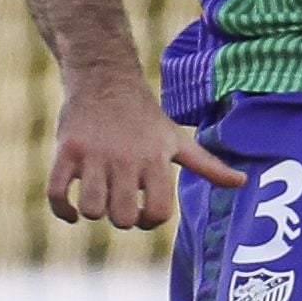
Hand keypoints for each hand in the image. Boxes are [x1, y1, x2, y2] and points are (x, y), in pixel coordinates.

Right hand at [47, 79, 244, 229]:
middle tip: (120, 203)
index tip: (143, 212)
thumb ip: (209, 165)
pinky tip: (72, 212)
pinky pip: (57, 194)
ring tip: (98, 198)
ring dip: (93, 212)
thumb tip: (244, 182)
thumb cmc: (145, 118)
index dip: (149, 221)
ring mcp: (94, 154)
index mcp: (156, 159)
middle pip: (122, 217)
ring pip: (92, 209)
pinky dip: (63, 212)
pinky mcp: (66, 150)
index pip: (158, 213)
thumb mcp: (178, 139)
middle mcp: (126, 158)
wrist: (105, 79)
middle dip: (121, 218)